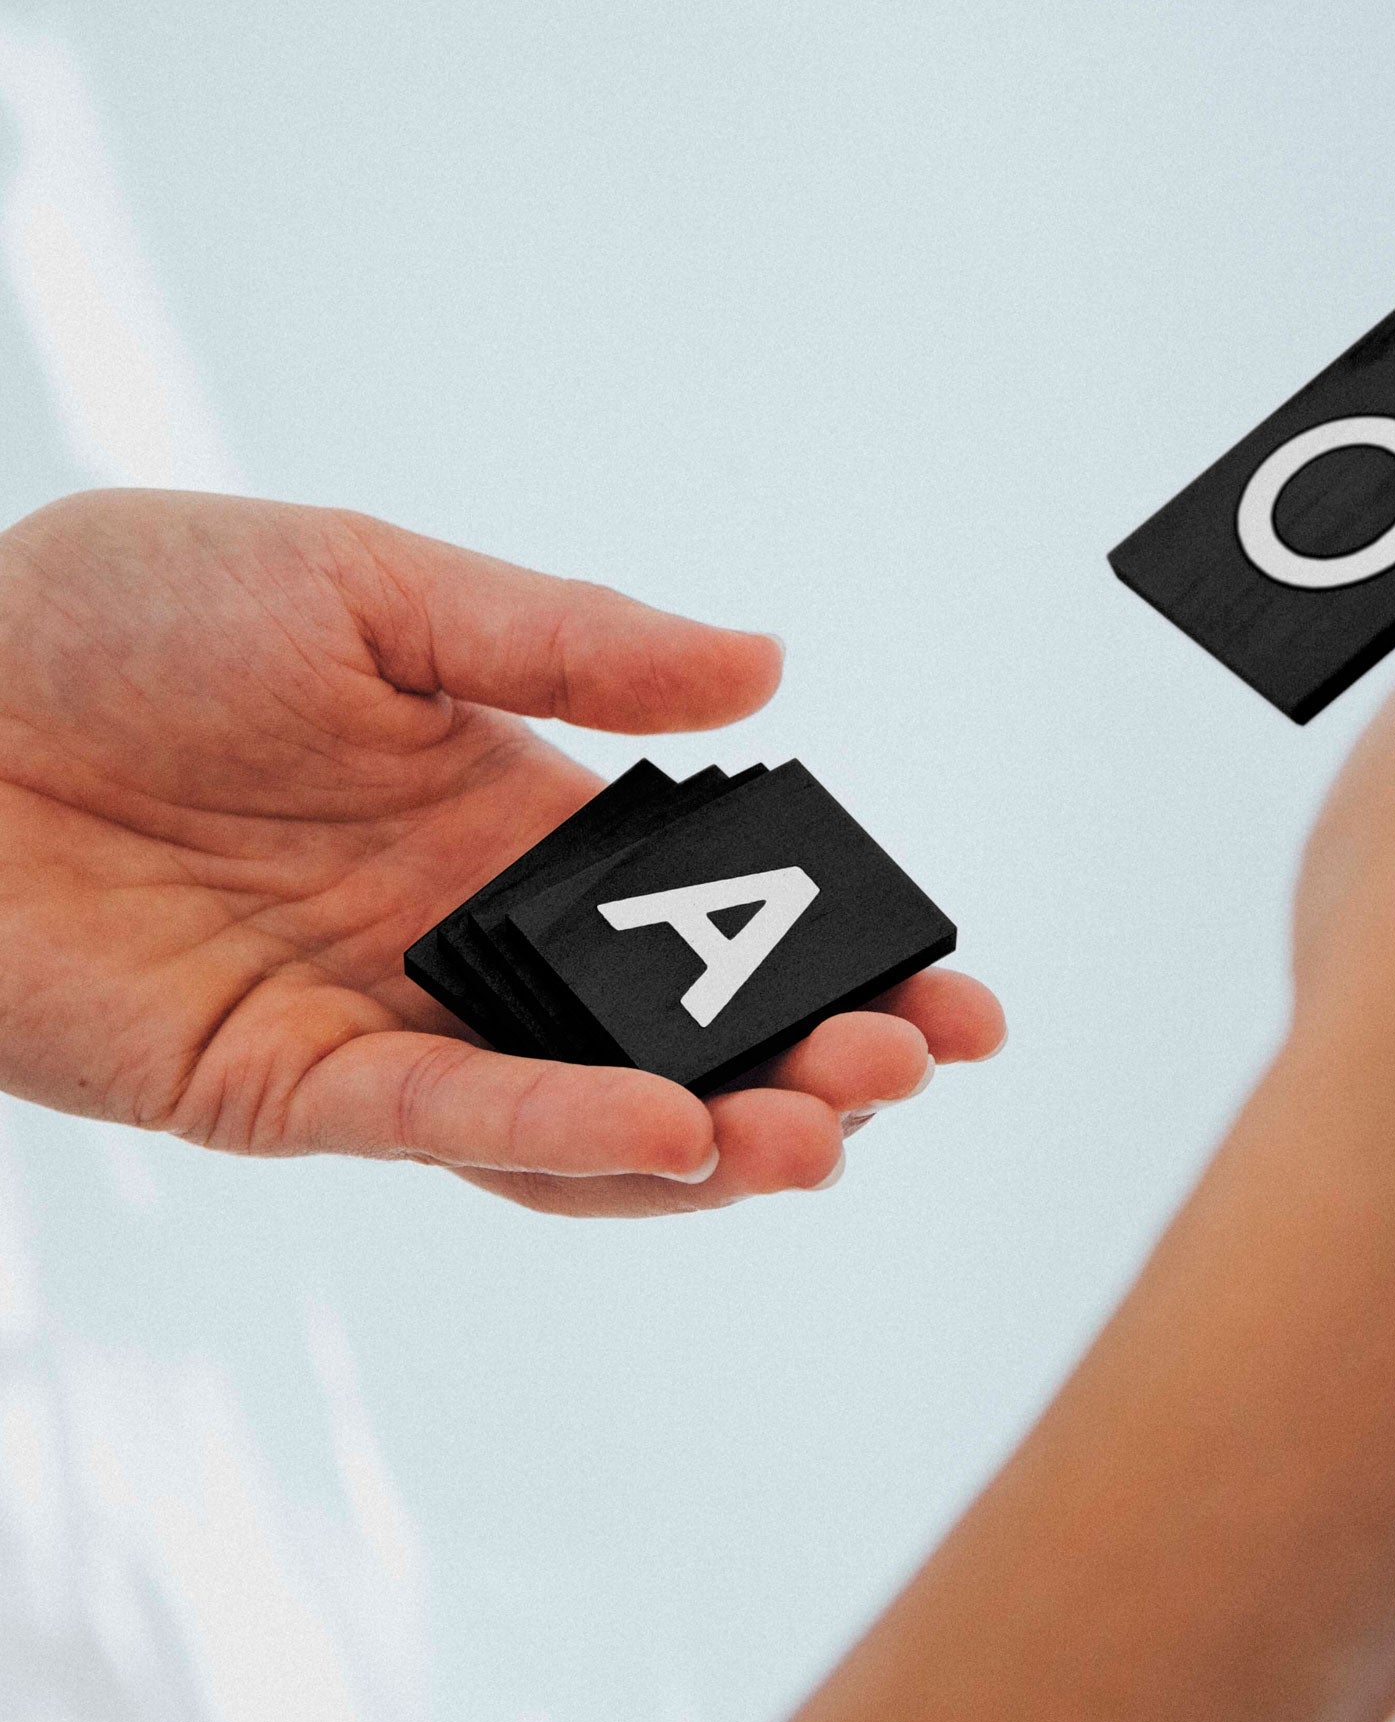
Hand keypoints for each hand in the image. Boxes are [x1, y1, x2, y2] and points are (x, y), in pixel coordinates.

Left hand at [0, 490, 1002, 1214]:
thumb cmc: (121, 620)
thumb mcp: (373, 587)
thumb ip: (568, 642)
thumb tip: (766, 666)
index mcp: (519, 817)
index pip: (716, 911)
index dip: (834, 953)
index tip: (945, 983)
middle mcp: (480, 938)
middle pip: (680, 1035)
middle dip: (808, 1060)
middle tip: (905, 1064)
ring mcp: (397, 1022)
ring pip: (588, 1122)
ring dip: (716, 1134)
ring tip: (821, 1129)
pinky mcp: (293, 1089)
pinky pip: (450, 1124)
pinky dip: (562, 1132)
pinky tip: (672, 1127)